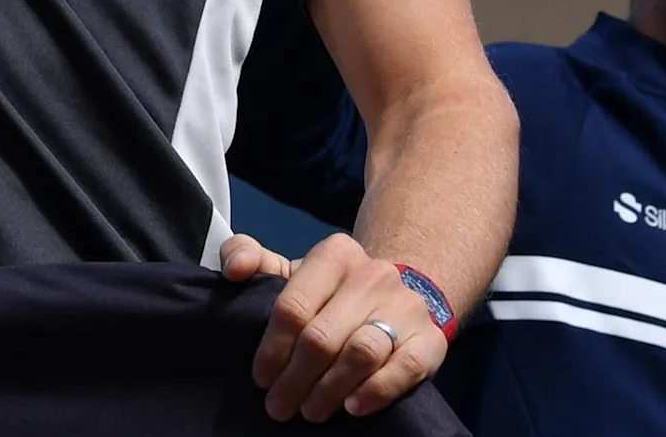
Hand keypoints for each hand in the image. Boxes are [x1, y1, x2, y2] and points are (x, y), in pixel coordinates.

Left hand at [225, 232, 447, 421]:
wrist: (397, 299)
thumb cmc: (332, 293)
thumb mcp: (292, 272)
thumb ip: (251, 258)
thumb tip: (235, 268)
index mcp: (335, 254)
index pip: (293, 306)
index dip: (272, 350)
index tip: (261, 378)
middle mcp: (374, 274)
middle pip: (322, 336)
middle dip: (295, 379)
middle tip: (279, 406)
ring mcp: (406, 306)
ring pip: (361, 353)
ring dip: (330, 390)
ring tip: (311, 412)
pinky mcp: (430, 339)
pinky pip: (403, 368)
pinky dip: (376, 391)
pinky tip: (353, 407)